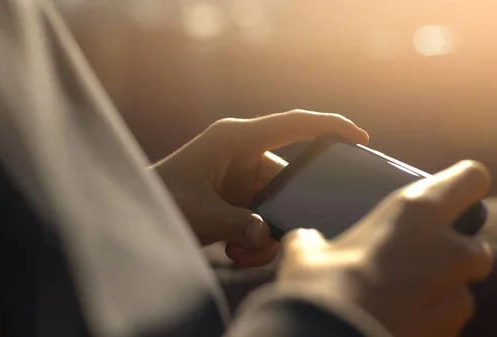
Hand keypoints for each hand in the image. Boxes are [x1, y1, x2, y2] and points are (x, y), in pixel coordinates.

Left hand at [154, 110, 368, 267]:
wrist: (136, 214)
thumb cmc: (158, 199)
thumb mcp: (194, 212)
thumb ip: (232, 224)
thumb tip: (265, 236)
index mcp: (234, 138)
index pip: (292, 124)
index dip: (329, 126)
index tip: (360, 137)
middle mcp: (243, 153)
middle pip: (289, 181)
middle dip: (284, 215)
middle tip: (266, 243)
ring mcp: (243, 177)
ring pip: (278, 205)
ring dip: (265, 235)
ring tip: (240, 254)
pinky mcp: (240, 197)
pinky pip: (266, 217)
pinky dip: (257, 240)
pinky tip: (236, 254)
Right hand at [277, 160, 493, 336]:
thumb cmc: (322, 291)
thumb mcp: (308, 254)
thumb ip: (315, 240)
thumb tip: (304, 240)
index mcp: (415, 212)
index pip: (471, 178)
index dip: (465, 184)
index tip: (457, 194)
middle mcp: (448, 250)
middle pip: (475, 246)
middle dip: (453, 256)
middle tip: (417, 264)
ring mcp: (456, 295)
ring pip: (462, 290)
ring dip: (440, 294)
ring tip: (399, 301)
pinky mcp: (453, 331)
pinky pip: (448, 323)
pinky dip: (430, 322)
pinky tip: (399, 323)